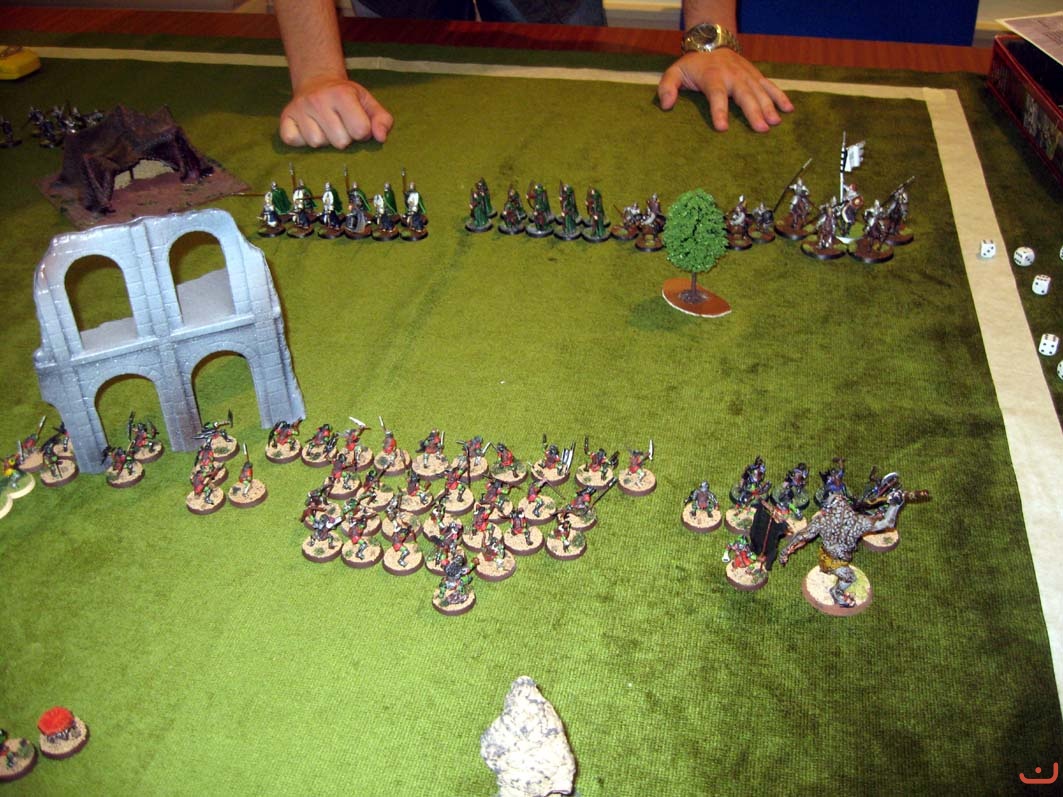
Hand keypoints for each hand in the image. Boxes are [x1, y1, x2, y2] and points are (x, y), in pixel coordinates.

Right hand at [279, 77, 392, 147]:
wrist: (317, 83)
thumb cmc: (346, 98)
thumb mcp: (368, 103)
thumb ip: (382, 120)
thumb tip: (380, 137)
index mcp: (342, 94)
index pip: (360, 130)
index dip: (363, 132)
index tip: (357, 122)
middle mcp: (318, 99)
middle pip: (340, 142)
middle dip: (344, 137)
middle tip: (340, 124)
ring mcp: (299, 108)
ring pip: (317, 144)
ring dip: (324, 139)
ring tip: (324, 126)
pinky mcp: (285, 119)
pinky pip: (294, 141)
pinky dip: (302, 140)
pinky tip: (308, 128)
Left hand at [657, 49, 792, 132]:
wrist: (712, 43)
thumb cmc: (692, 65)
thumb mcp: (674, 73)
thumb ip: (667, 87)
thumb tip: (666, 105)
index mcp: (712, 77)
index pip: (716, 95)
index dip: (719, 111)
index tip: (723, 128)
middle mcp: (732, 76)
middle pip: (744, 95)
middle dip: (753, 112)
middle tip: (762, 128)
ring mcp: (746, 75)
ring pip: (759, 91)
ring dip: (769, 106)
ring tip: (776, 122)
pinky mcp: (755, 76)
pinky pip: (769, 85)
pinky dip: (780, 96)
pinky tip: (789, 109)